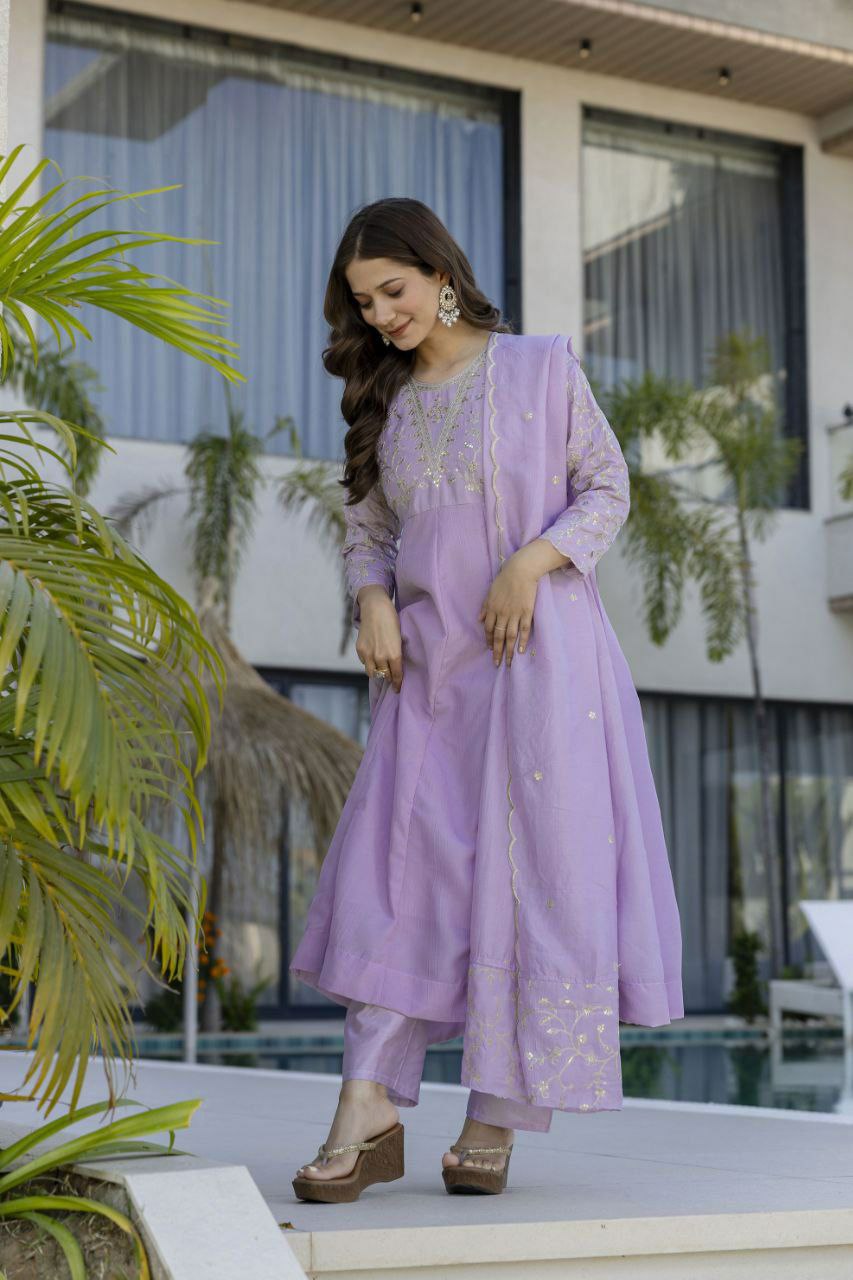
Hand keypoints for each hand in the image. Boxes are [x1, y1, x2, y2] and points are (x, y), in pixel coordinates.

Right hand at [355, 585, 403, 692]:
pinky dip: (369, 662)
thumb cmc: (392, 621)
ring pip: (372, 672)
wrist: (376, 608)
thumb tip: (396, 666)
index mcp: (394, 654)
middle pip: (384, 675)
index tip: (397, 689)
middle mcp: (380, 656)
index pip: (396, 675)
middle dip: (388, 678)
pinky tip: (373, 657)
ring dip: (377, 672)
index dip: (397, 684)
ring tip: (381, 669)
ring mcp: (368, 653)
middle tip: (390, 679)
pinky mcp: (360, 649)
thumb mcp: (399, 638)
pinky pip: (364, 663)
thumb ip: (396, 653)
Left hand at [479, 548, 542, 668]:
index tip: (490, 649)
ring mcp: (515, 614)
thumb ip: (485, 606)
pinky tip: (520, 651)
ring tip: (508, 662)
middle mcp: (502, 614)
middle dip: (497, 651)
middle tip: (497, 663)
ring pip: (510, 636)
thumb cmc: (505, 579)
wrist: (521, 570)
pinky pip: (524, 630)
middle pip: (498, 636)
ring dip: (508, 651)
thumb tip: (480, 619)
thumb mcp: (490, 592)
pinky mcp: (527, 612)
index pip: (489, 629)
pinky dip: (522, 641)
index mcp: (492, 608)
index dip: (489, 640)